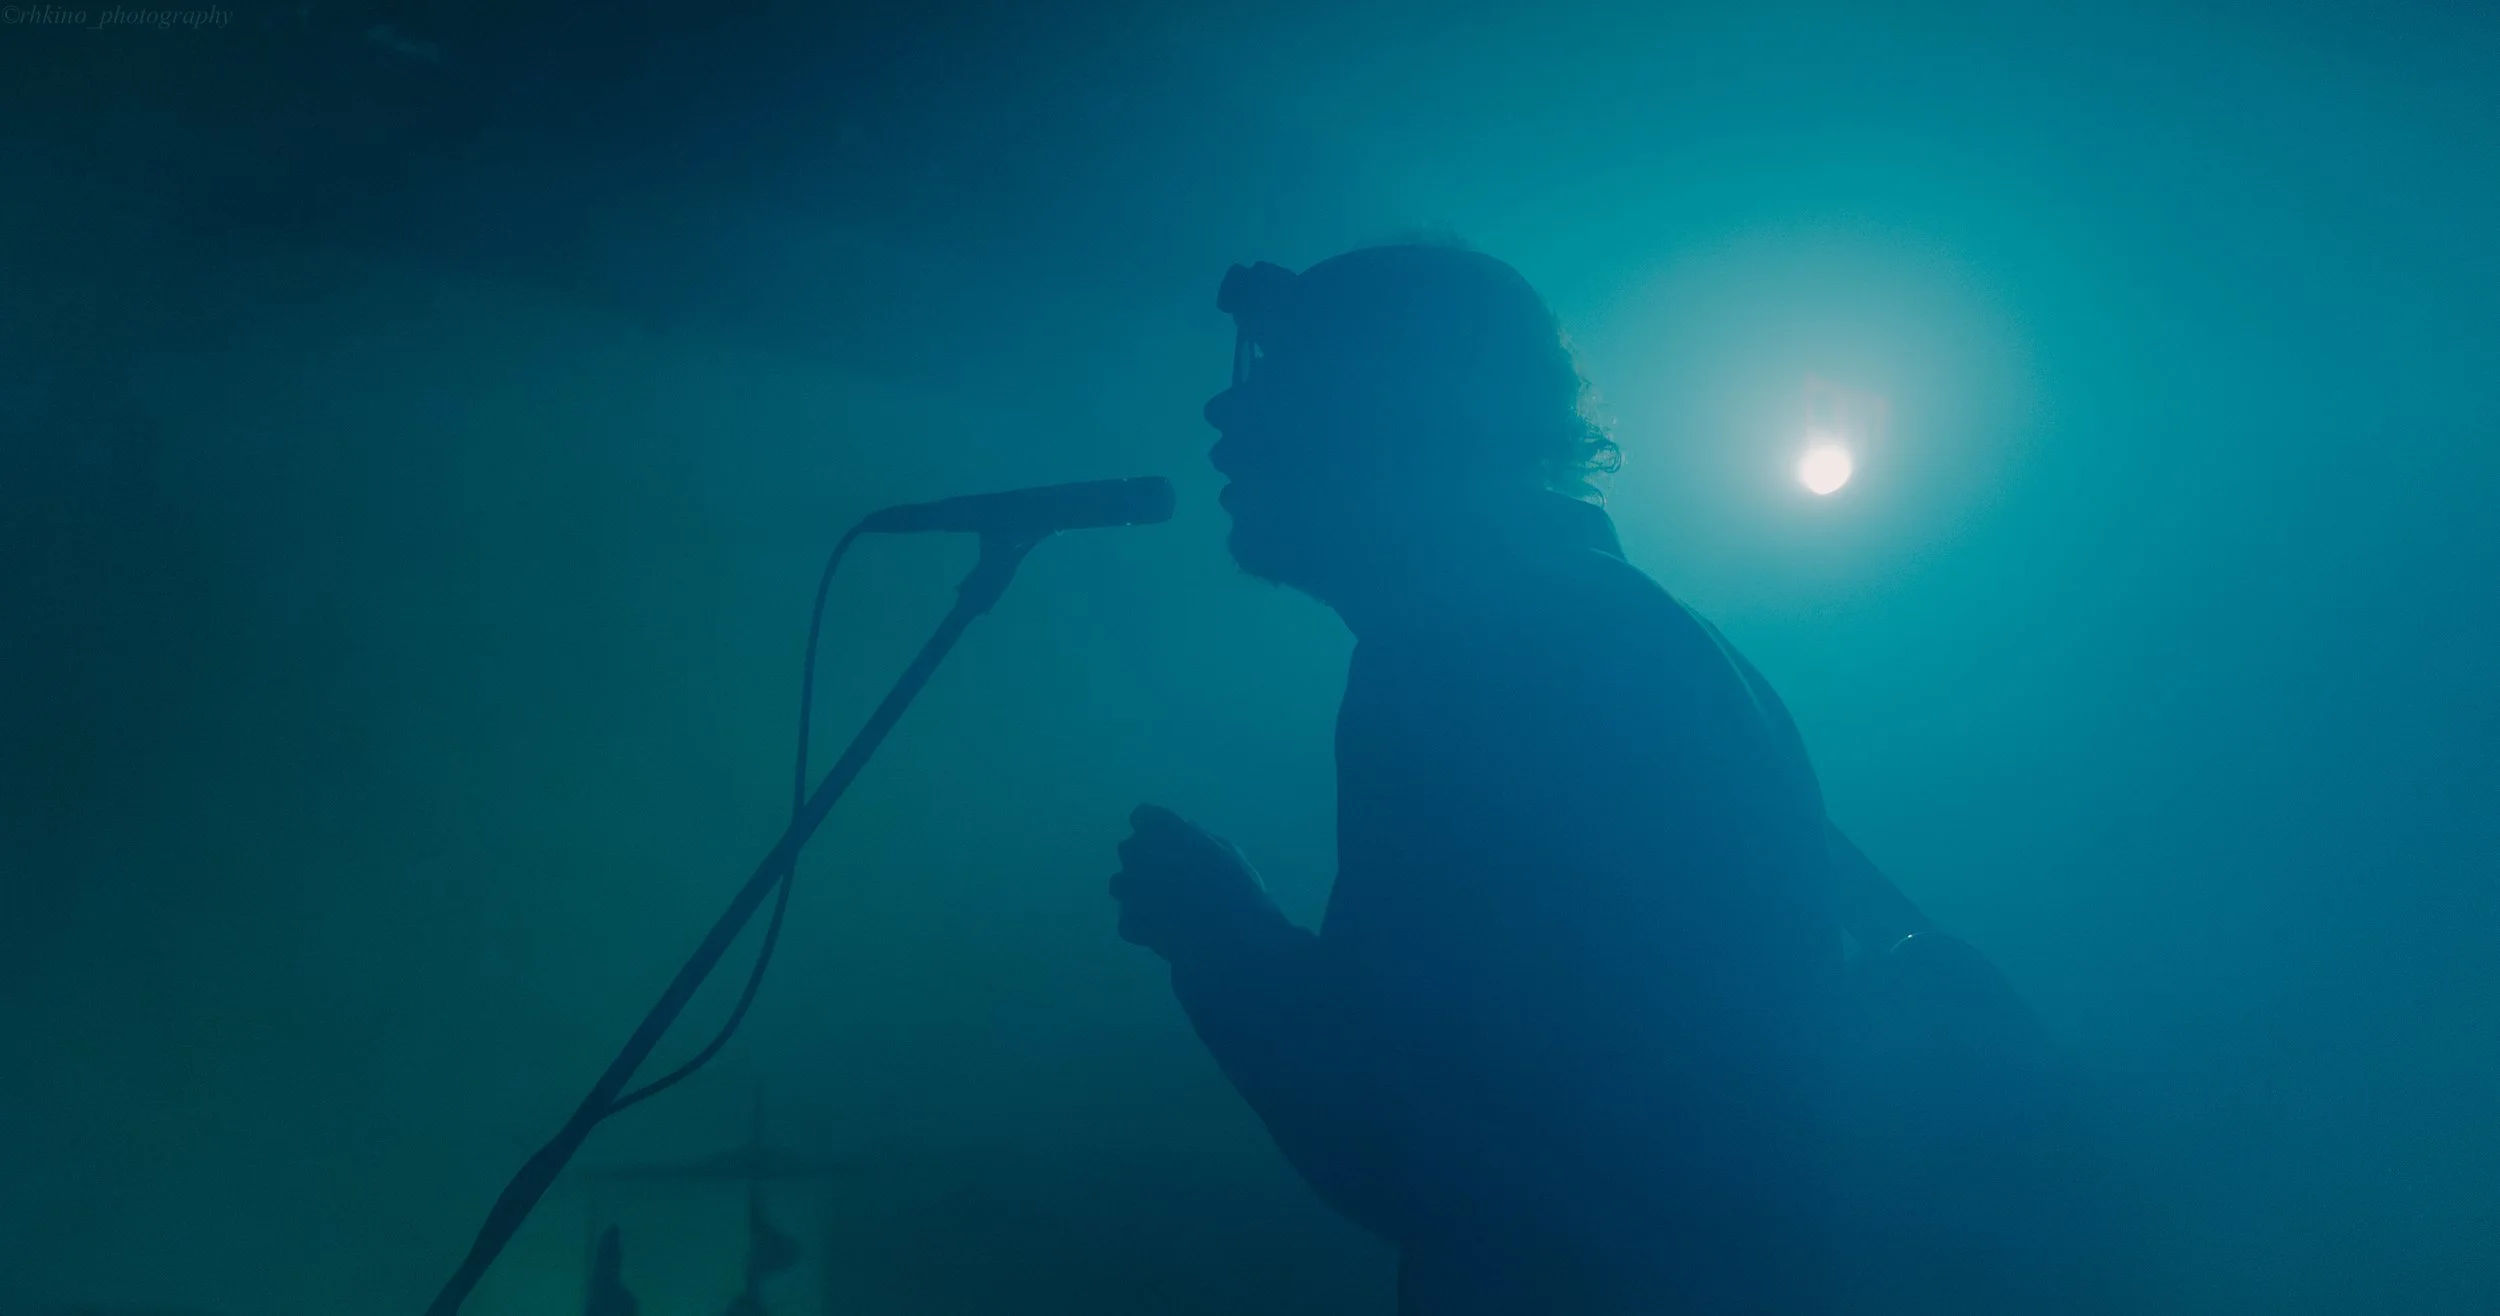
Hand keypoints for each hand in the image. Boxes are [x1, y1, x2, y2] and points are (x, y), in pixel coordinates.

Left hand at [1110, 804, 1282, 965]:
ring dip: (1137, 891)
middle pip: (1130, 850)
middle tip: (1175, 880)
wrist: (1232, 936)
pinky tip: (1171, 933)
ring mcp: (1127, 886)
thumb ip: (1198, 837)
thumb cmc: (1237, 888)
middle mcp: (1135, 850)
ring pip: (1121, 884)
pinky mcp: (1126, 921)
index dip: (1157, 831)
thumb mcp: (1226, 851)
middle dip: (1146, 861)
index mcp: (1161, 825)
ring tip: (1170, 908)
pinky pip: (1129, 920)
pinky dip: (1144, 926)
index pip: (1143, 816)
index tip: (1170, 845)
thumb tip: (1186, 830)